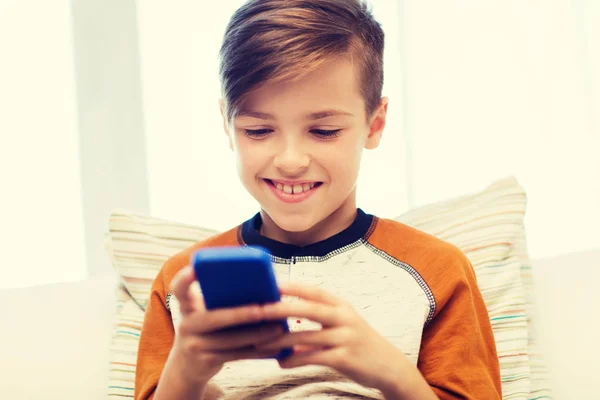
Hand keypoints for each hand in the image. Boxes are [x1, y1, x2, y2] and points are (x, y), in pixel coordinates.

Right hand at [167, 266, 283, 385]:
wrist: (187, 366)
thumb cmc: (206, 330)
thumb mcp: (204, 313)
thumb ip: (220, 300)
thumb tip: (262, 288)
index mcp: (187, 306)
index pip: (178, 288)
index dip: (184, 279)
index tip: (195, 269)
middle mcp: (186, 324)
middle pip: (213, 318)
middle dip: (240, 314)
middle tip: (263, 310)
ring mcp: (194, 345)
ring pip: (229, 340)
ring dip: (256, 335)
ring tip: (278, 328)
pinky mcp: (205, 362)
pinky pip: (236, 356)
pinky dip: (257, 352)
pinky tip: (274, 349)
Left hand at [256, 282, 414, 394]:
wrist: (389, 367)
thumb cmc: (359, 342)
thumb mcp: (342, 325)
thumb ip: (317, 320)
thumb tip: (285, 320)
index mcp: (341, 305)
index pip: (314, 291)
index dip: (292, 286)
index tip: (270, 283)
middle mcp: (344, 317)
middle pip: (308, 308)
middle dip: (281, 308)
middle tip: (259, 309)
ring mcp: (345, 337)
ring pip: (307, 336)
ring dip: (281, 340)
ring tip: (260, 343)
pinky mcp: (344, 358)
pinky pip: (314, 357)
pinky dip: (295, 360)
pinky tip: (281, 362)